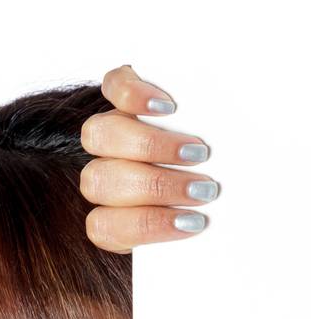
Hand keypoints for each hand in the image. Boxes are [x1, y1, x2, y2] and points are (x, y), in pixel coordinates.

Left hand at [80, 64, 218, 251]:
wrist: (216, 145)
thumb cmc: (206, 192)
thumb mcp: (197, 218)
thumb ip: (190, 226)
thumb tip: (212, 230)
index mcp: (111, 217)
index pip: (105, 228)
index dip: (146, 226)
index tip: (192, 222)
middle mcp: (104, 174)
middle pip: (105, 182)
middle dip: (158, 187)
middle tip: (202, 188)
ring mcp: (108, 132)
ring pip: (102, 138)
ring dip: (152, 147)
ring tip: (195, 152)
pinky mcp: (120, 92)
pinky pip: (113, 88)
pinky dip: (135, 95)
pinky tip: (168, 107)